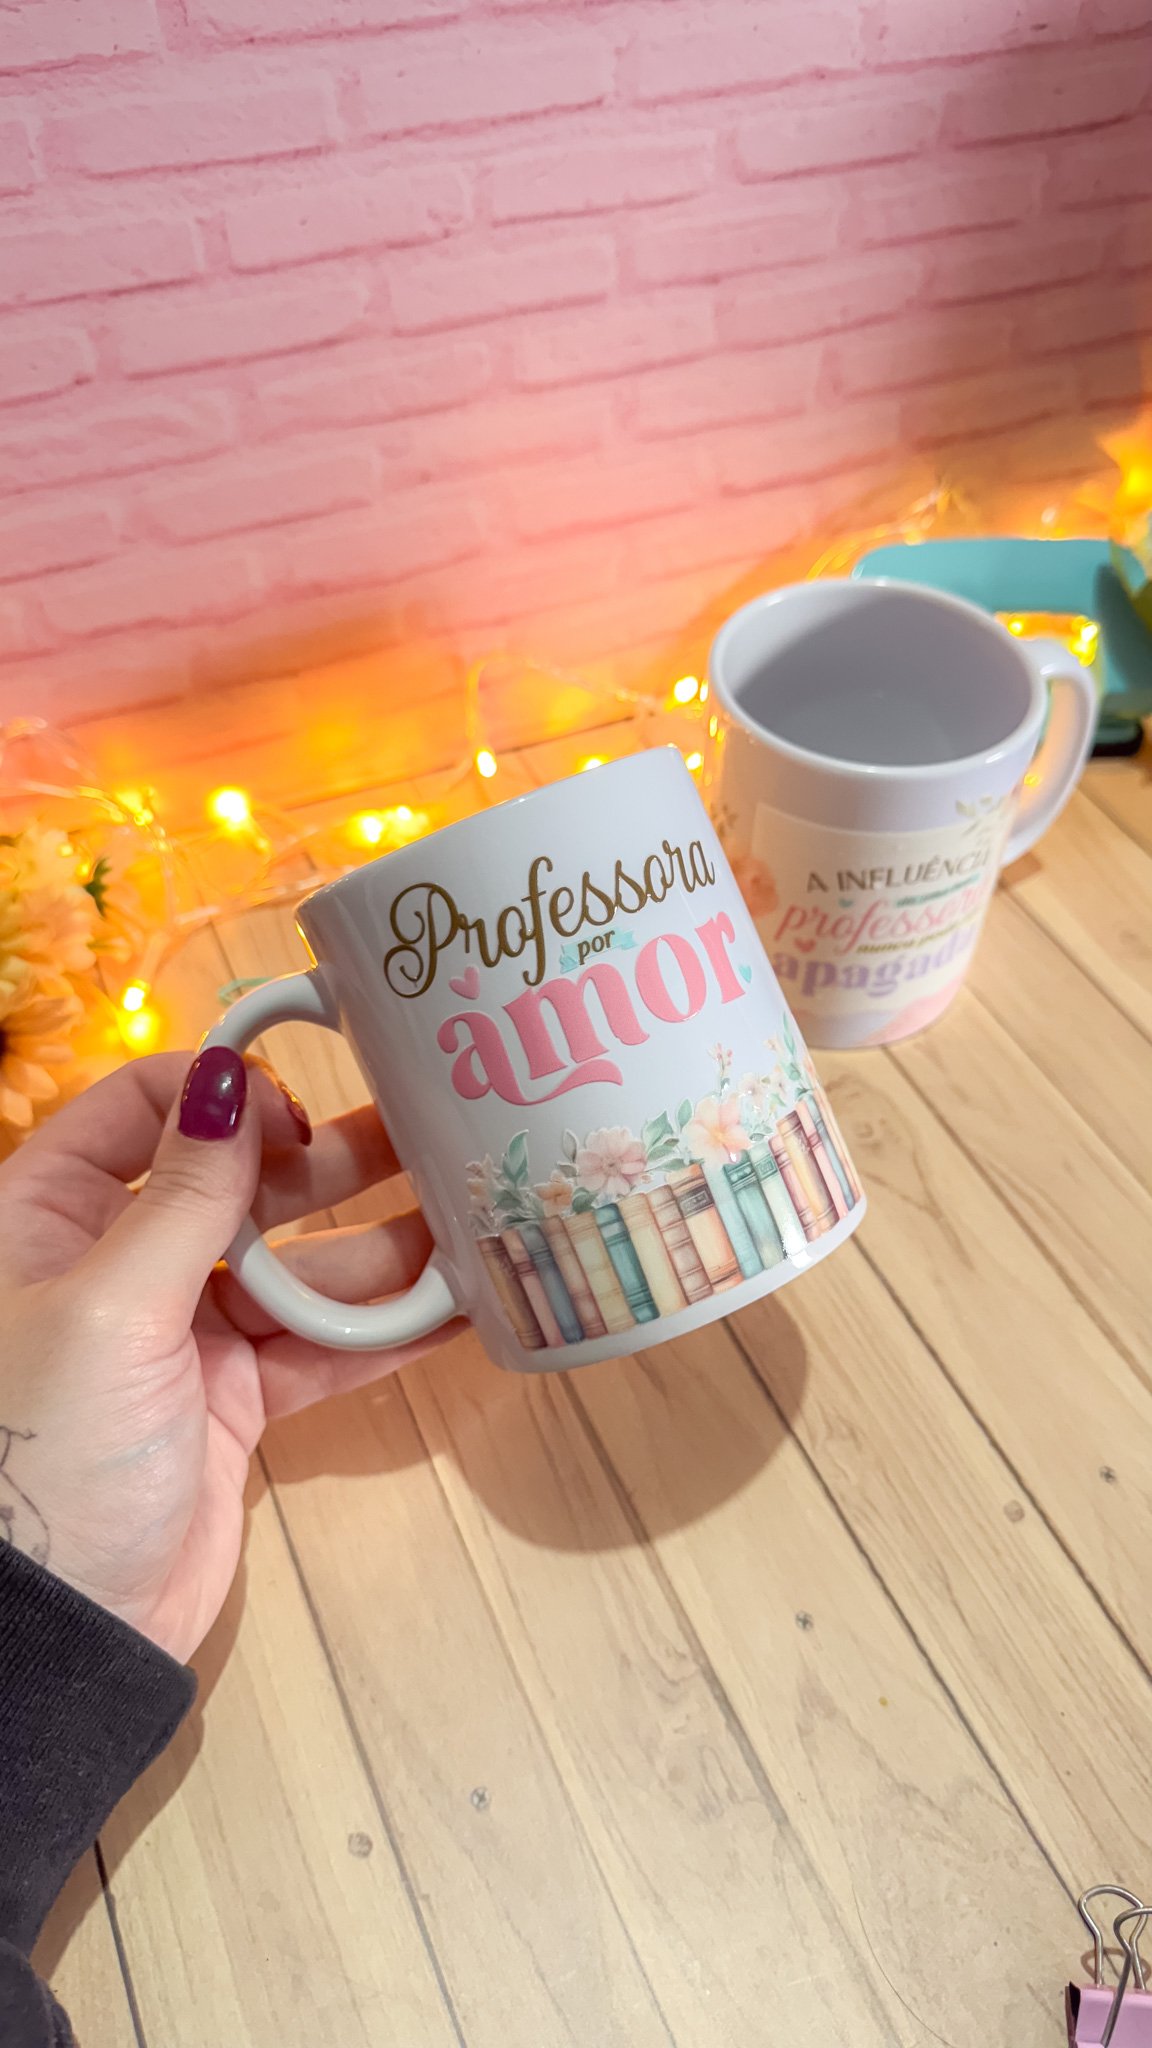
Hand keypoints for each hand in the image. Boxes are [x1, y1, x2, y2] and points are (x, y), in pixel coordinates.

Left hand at [0, 1050, 461, 1661]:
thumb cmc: (45, 1450)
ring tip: (474, 1214)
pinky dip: (382, 1329)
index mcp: (47, 1213)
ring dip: (379, 1245)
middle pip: (235, 1183)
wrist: (54, 1633)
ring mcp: (177, 1333)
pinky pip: (316, 1346)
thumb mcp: (108, 1307)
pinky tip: (460, 1303)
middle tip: (430, 1142)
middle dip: (330, 1161)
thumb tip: (228, 1075)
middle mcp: (113, 1260)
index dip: (223, 1096)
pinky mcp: (230, 1401)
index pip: (142, 1109)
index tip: (300, 1112)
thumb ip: (182, 1194)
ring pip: (292, 1266)